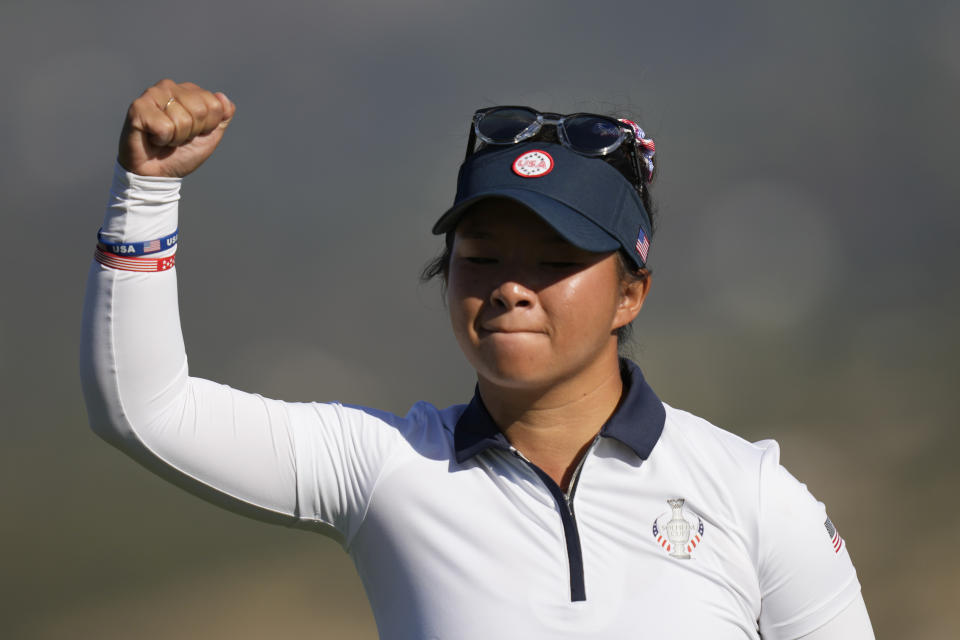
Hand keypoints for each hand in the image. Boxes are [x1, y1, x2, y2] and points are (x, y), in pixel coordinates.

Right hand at [118, 79, 234, 177]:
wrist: (157, 173)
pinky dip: (162, 140)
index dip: (207, 127)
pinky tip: (153, 138)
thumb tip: (222, 97)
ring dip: (176, 138)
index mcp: (189, 91)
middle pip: (200, 110)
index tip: (193, 133)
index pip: (215, 105)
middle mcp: (170, 87)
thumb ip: (222, 116)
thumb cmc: (182, 153)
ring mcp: (152, 94)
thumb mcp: (210, 135)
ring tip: (164, 138)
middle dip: (192, 132)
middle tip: (177, 137)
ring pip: (182, 120)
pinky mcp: (138, 107)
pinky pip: (165, 127)